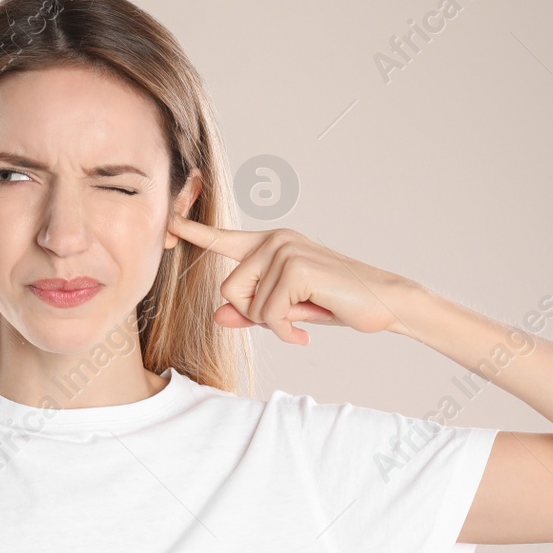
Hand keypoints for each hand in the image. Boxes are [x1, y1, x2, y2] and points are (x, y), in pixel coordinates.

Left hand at [164, 212, 415, 344]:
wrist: (383, 302)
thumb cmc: (334, 302)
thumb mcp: (285, 310)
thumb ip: (249, 311)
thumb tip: (217, 316)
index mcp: (270, 245)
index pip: (223, 239)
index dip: (193, 232)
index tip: (168, 222)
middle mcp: (274, 240)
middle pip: (230, 289)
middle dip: (255, 314)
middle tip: (289, 318)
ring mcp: (285, 250)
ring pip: (249, 304)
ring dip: (274, 323)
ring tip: (302, 318)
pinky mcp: (296, 267)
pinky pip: (269, 313)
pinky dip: (286, 330)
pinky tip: (306, 328)